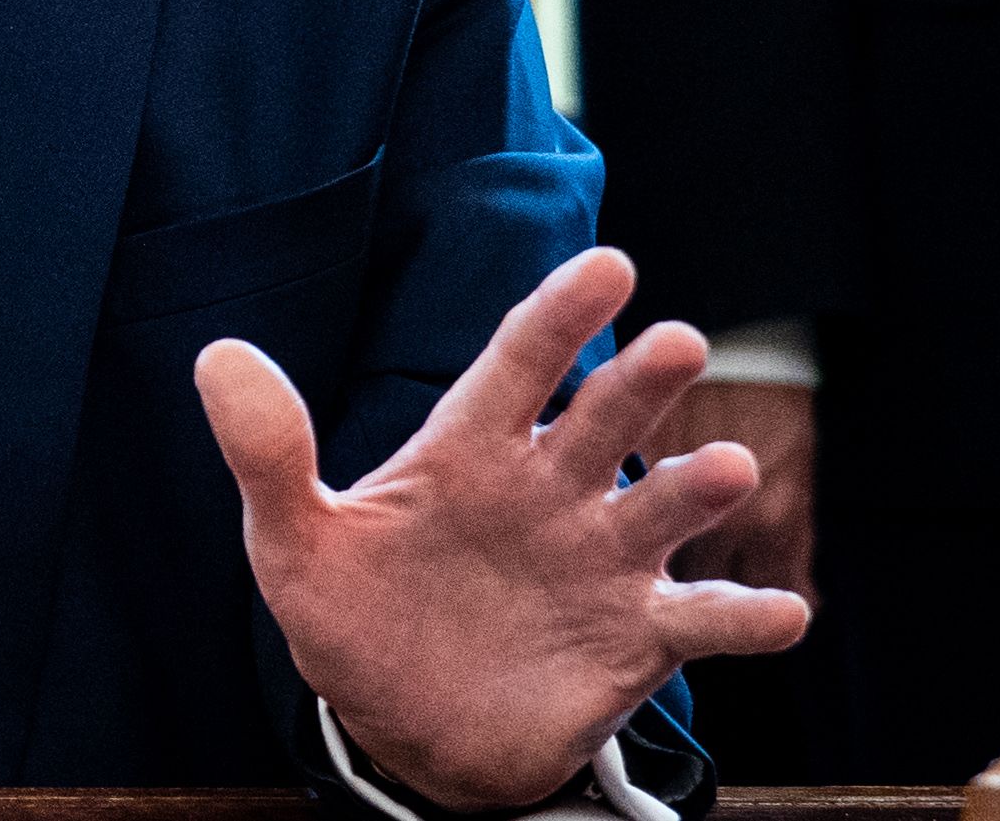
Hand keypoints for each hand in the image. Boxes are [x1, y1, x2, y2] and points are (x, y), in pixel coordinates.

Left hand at [199, 246, 809, 810]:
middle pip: (604, 418)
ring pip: (663, 506)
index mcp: (472, 448)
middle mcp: (550, 488)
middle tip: (677, 341)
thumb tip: (217, 355)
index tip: (607, 267)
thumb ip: (267, 453)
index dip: (561, 314)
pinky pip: (701, 621)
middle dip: (640, 382)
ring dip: (699, 488)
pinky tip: (782, 616)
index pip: (521, 361)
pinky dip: (744, 617)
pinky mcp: (636, 638)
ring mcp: (602, 560)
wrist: (406, 732)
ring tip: (724, 471)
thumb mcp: (294, 542)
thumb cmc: (355, 617)